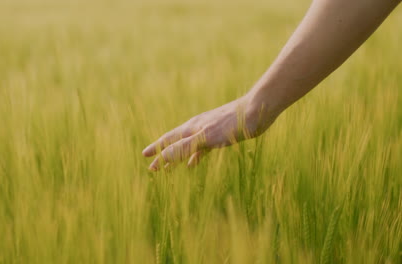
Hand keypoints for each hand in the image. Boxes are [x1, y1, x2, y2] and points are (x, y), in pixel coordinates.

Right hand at [142, 96, 274, 170]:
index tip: (145, 156)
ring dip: (177, 157)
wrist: (256, 110)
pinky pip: (202, 148)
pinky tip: (194, 163)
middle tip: (153, 167)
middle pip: (175, 143)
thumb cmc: (232, 125)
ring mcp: (208, 130)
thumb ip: (185, 147)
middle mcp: (197, 128)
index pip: (168, 140)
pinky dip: (194, 156)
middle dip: (163, 155)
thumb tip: (163, 156)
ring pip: (187, 146)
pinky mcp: (221, 134)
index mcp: (191, 128)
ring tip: (170, 167)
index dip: (157, 149)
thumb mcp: (206, 138)